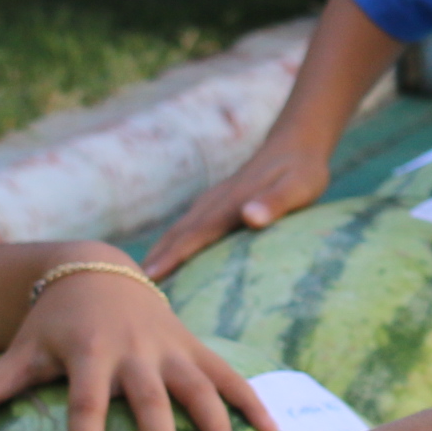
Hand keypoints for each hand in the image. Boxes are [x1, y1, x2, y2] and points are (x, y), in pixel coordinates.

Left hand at [0, 261, 276, 430]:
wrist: (95, 269)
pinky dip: (250, 399)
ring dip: (217, 424)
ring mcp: (169, 346)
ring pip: (199, 386)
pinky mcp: (193, 345)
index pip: (85, 403)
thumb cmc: (51, 323)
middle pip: (149, 400)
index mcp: (88, 353)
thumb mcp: (21, 350)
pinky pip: (227, 373)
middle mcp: (134, 349)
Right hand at [138, 134, 330, 278]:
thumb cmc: (302, 170)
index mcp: (229, 204)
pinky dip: (173, 244)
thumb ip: (274, 202)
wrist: (297, 142)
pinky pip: (189, 227)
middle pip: (178, 234)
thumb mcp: (298, 188)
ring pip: (180, 230)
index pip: (195, 234)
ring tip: (141, 279)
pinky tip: (169, 258)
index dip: (172, 257)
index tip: (150, 277)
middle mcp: (214, 203)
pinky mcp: (217, 204)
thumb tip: (249, 217)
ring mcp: (213, 202)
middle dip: (156, 259)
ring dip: (160, 252)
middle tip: (129, 288)